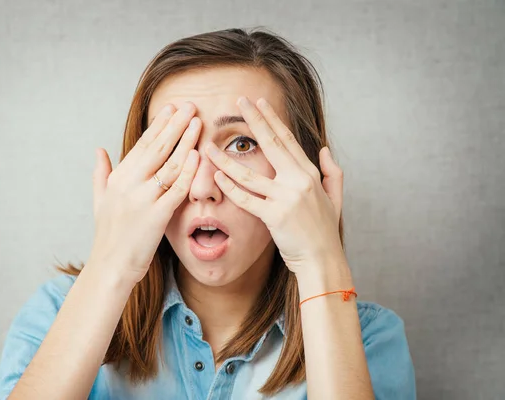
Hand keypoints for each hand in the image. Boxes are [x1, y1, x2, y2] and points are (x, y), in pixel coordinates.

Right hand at [89, 102, 201, 283]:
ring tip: (198, 122)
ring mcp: (143, 199)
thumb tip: (99, 150)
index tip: (172, 108)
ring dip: (185, 141)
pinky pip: (176, 189)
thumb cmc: (109, 234)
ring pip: (169, 164)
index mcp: (118, 178)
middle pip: (157, 148)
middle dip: (175, 124)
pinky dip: (188, 172)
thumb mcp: (100, 199)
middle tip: (190, 105)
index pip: (142, 144)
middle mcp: (129, 184)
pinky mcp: (157, 216)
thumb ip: (101, 172)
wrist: (111, 265)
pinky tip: (197, 155)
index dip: (159, 125)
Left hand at [204, 96, 344, 272]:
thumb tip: (324, 149)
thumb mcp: (335, 197)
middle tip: (239, 101)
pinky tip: (216, 177)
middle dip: (255, 120)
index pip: (287, 139)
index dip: (272, 119)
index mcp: (310, 173)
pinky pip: (247, 200)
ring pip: (250, 174)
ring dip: (226, 160)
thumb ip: (331, 171)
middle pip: (272, 144)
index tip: (259, 102)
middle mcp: (299, 181)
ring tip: (208, 147)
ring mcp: (286, 198)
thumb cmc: (325, 230)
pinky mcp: (274, 216)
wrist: (323, 258)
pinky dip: (230, 189)